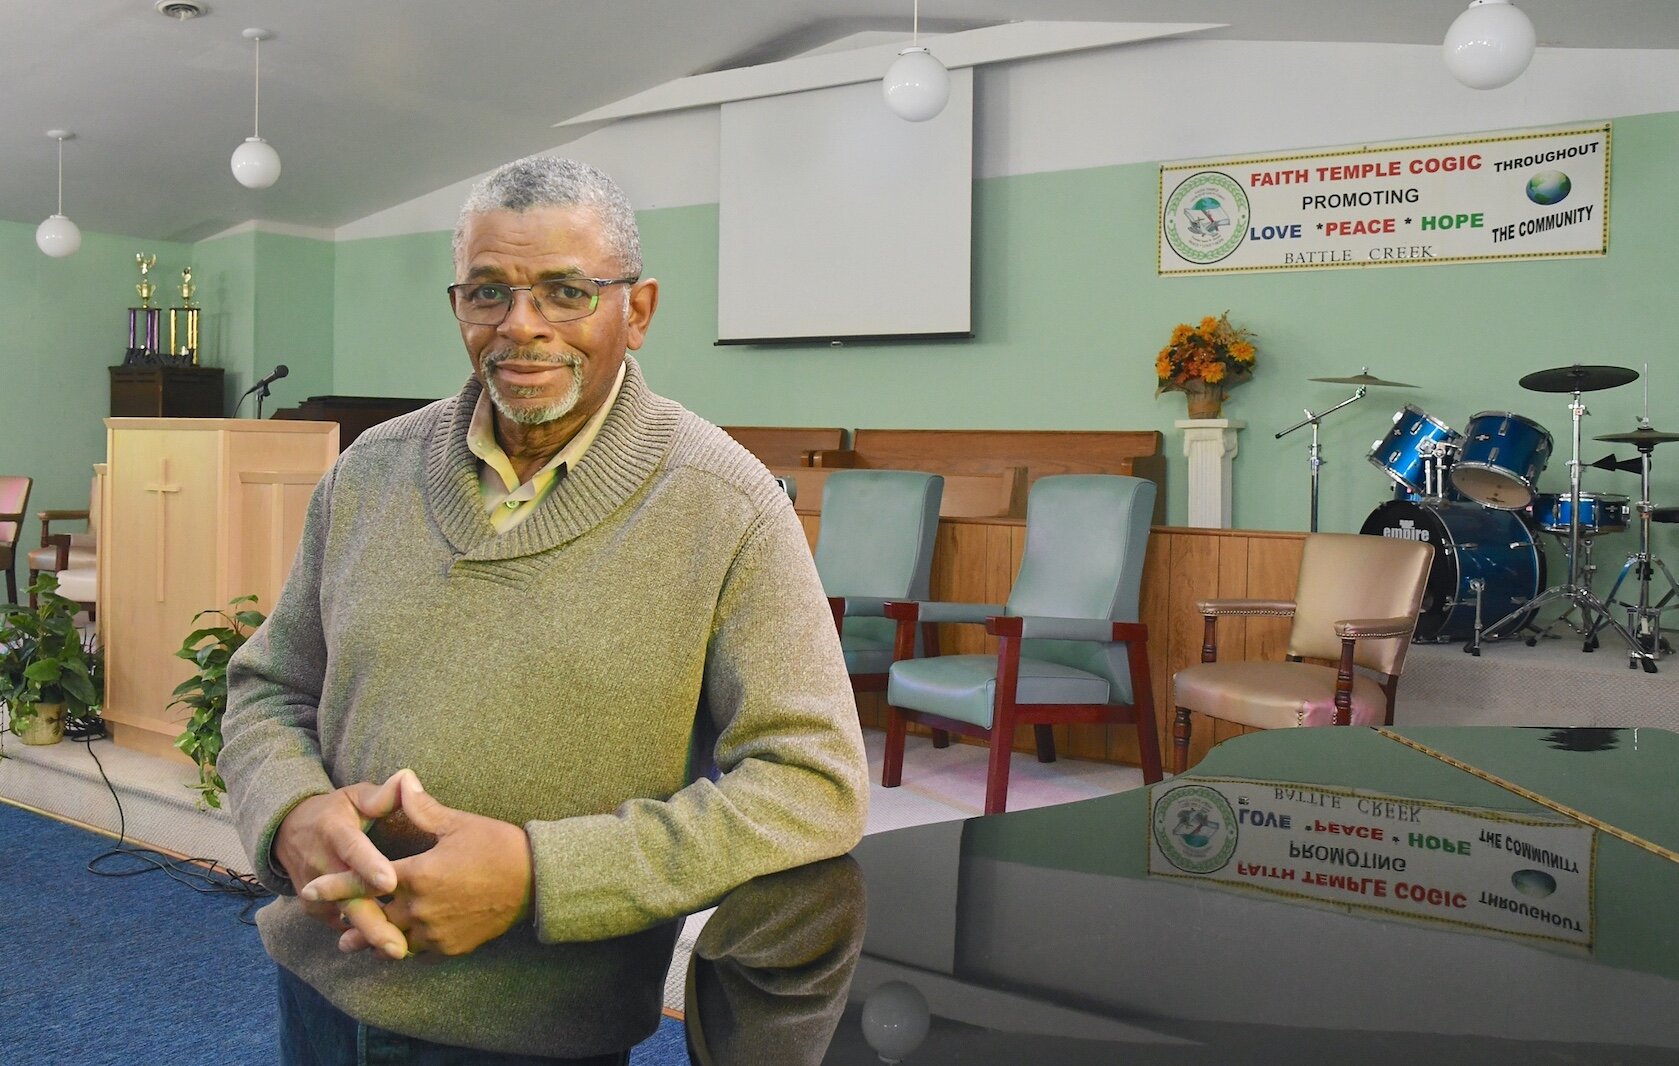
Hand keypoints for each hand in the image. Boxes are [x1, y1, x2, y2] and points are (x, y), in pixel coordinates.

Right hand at [273, 775, 408, 959]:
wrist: (289, 833)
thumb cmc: (336, 812)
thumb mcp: (354, 796)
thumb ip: (382, 795)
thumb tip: (407, 778)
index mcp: (334, 832)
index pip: (352, 850)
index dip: (369, 866)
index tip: (389, 881)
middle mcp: (321, 866)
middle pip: (349, 898)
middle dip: (373, 924)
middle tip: (399, 946)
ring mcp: (315, 892)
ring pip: (346, 918)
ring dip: (371, 937)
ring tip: (401, 954)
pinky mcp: (316, 909)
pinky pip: (342, 926)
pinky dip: (364, 938)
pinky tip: (392, 949)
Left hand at [301, 771, 533, 957]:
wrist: (535, 884)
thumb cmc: (498, 847)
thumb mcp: (459, 824)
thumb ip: (423, 809)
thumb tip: (402, 780)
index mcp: (419, 875)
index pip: (365, 883)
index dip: (334, 887)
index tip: (309, 890)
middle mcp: (421, 909)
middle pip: (373, 919)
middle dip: (351, 918)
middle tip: (334, 917)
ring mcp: (436, 932)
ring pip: (391, 941)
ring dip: (372, 938)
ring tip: (351, 942)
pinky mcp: (451, 947)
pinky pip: (417, 951)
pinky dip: (403, 946)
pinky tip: (397, 943)